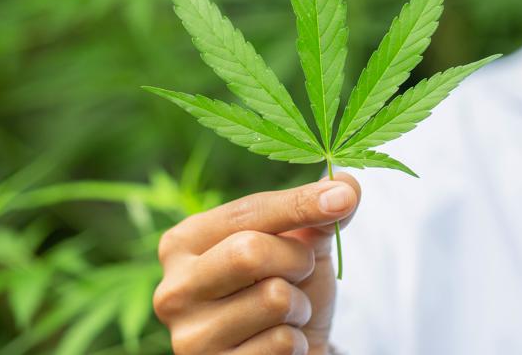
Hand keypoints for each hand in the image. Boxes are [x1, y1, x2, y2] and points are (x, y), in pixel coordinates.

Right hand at [153, 174, 359, 354]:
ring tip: (287, 313)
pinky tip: (280, 345)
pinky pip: (281, 342)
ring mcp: (189, 337)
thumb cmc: (287, 285)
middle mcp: (174, 289)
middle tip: (301, 272)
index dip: (300, 202)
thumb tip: (347, 184)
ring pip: (274, 299)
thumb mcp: (302, 242)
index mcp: (184, 242)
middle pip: (249, 252)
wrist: (288, 353)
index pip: (248, 211)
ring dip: (300, 304)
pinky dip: (298, 341)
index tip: (344, 198)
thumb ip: (319, 211)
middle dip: (297, 259)